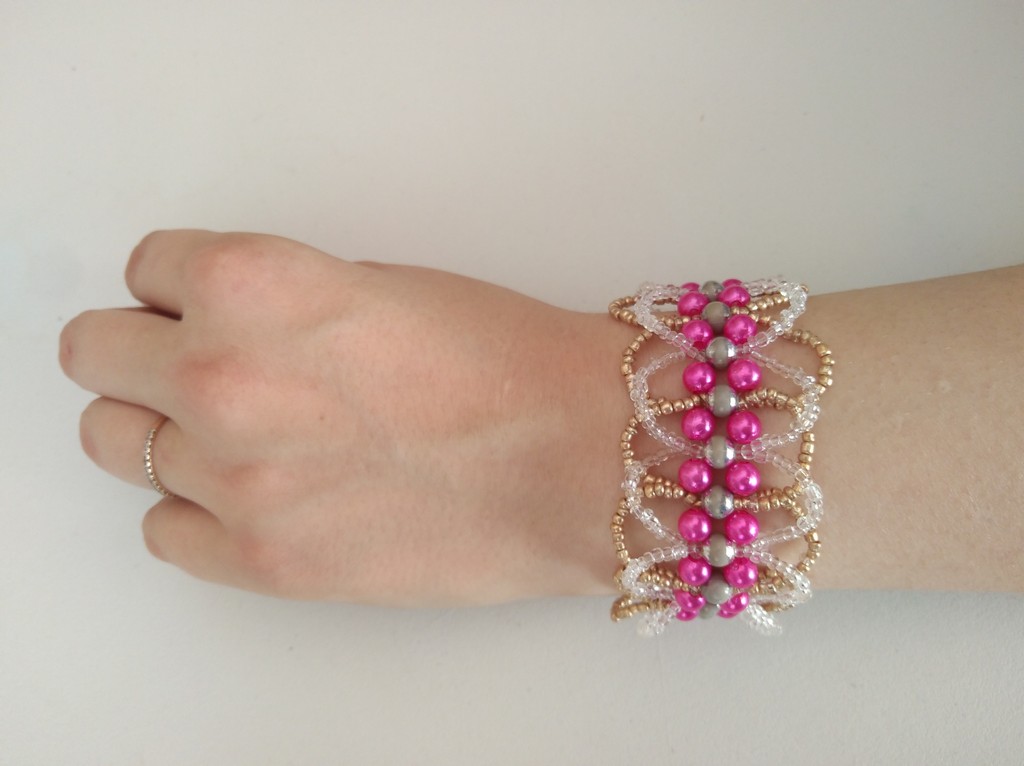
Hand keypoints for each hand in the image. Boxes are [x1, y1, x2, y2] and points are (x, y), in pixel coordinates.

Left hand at [60, 231, 629, 604]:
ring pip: (113, 442)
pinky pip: (161, 529)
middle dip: (139, 351)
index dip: (179, 286)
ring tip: (233, 434)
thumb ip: (275, 302)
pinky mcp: (260, 561)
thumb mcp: (375, 286)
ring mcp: (233, 479)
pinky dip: (194, 510)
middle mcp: (221, 377)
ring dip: (161, 430)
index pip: (144, 268)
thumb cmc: (506, 361)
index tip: (200, 305)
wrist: (577, 457)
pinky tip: (256, 495)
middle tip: (194, 366)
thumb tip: (222, 329)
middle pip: (93, 352)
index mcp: (253, 285)